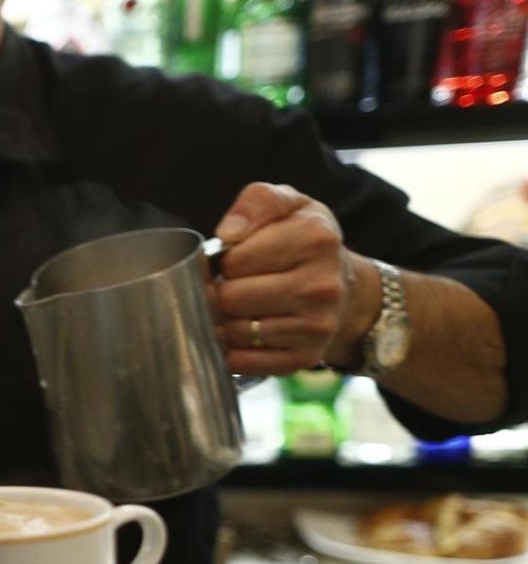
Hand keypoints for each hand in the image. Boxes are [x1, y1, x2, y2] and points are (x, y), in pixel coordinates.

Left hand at [213, 182, 377, 375]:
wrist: (344, 283)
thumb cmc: (303, 239)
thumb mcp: (288, 203)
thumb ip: (257, 201)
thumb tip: (228, 233)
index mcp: (315, 239)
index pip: (234, 260)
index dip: (223, 261)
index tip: (233, 259)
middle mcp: (321, 285)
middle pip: (230, 298)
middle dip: (219, 291)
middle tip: (230, 285)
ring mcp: (317, 326)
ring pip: (234, 332)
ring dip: (223, 321)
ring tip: (237, 307)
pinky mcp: (306, 357)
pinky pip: (245, 362)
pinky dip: (232, 351)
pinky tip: (241, 333)